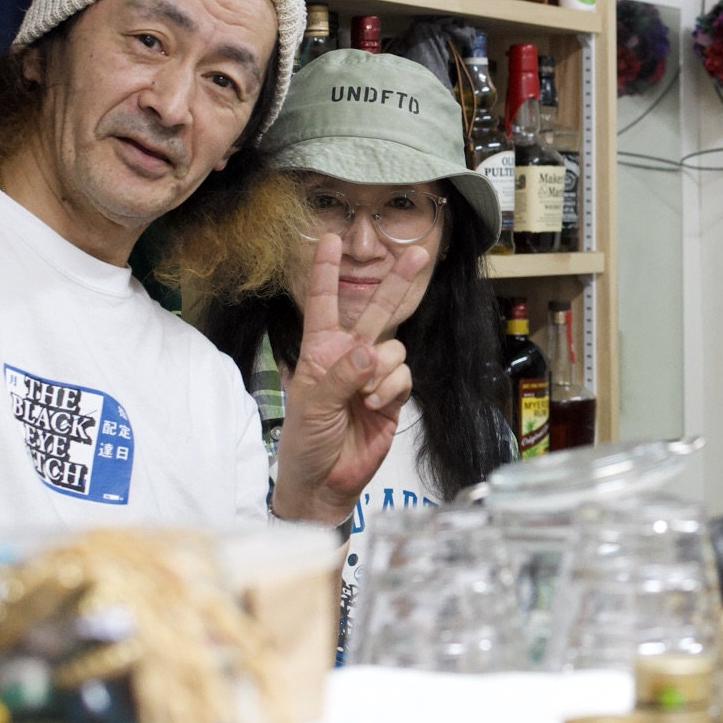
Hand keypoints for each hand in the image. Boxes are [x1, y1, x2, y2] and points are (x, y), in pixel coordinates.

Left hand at [268, 233, 432, 524]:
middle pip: (376, 311)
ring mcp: (373, 375)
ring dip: (382, 370)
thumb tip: (371, 353)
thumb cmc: (305, 442)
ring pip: (394, 348)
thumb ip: (340, 376)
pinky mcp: (394, 395)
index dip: (325, 271)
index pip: (323, 304)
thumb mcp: (311, 405)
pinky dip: (392, 389)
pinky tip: (376, 405)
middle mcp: (349, 356)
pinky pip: (404, 375)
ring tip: (364, 396)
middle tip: (417, 252)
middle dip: (396, 281)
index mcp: (319, 351)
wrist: (324, 482)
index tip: (329, 239)